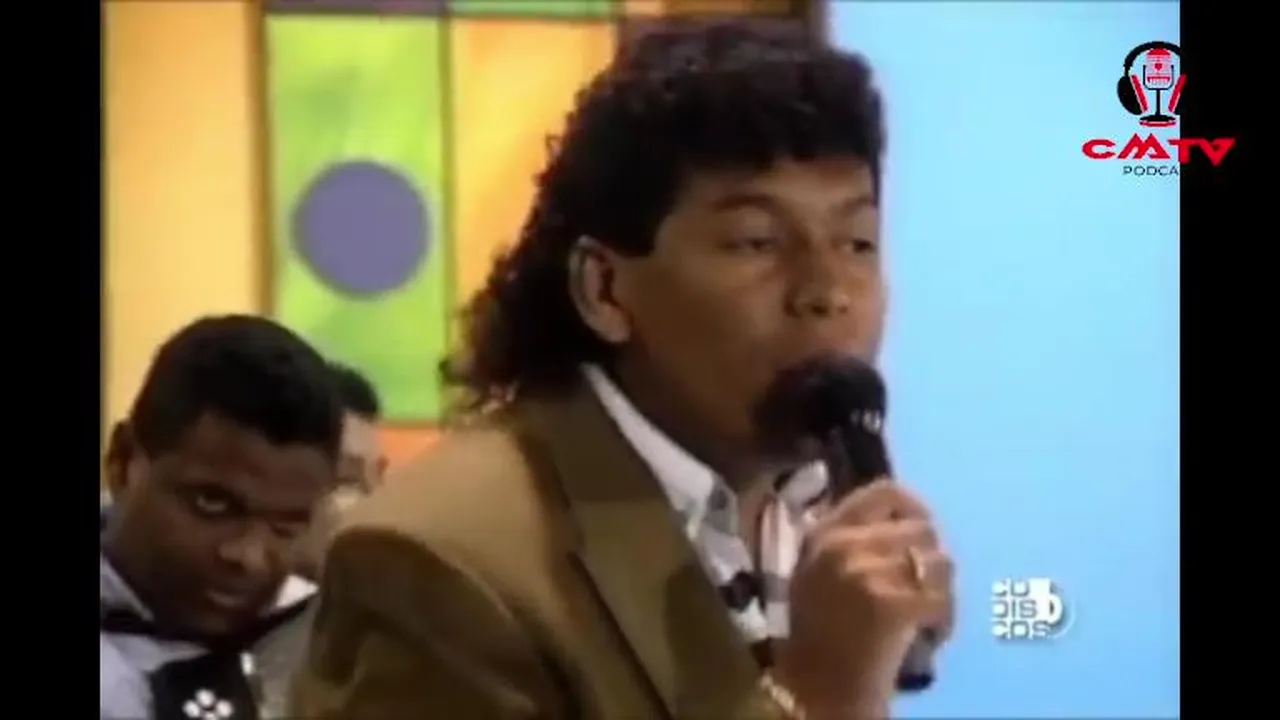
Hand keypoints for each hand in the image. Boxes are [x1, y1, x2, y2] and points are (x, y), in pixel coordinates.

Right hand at [772, 480, 953, 718]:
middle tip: (925, 589)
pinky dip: (946, 618)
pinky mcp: (890, 604)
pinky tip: (933, 634)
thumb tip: (904, 519)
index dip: (914, 507)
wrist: (814, 690)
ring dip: (943, 590)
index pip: (884, 492)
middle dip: (932, 561)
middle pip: (921, 529)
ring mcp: (864, 571)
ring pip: (939, 561)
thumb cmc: (819, 635)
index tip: (924, 533)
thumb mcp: (817, 572)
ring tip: (928, 615)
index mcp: (823, 531)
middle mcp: (841, 543)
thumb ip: (850, 541)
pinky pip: (943, 597)